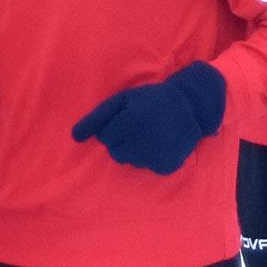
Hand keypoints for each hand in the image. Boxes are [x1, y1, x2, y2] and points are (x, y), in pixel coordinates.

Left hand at [70, 62, 227, 174]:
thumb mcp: (122, 100)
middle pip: (116, 153)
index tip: (129, 118)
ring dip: (138, 150)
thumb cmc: (152, 99)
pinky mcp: (166, 165)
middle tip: (140, 127)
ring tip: (152, 134)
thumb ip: (96, 118)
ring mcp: (154, 156)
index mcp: (126, 123)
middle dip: (124, 140)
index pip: (105, 138)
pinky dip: (154, 157)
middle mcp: (139, 142)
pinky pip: (150, 167)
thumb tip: (74, 138)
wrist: (191, 105)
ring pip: (132, 161)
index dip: (116, 127)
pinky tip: (163, 143)